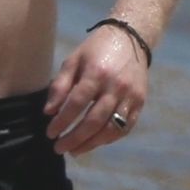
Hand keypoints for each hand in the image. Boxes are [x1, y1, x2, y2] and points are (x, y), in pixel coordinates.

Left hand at [44, 25, 148, 155]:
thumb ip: (60, 85)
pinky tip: (95, 142)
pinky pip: (125, 127)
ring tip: (75, 150)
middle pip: (94, 120)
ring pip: (111, 128)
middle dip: (74, 138)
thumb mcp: (73, 60)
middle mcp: (116, 86)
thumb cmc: (96, 50)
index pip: (76, 104)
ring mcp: (131, 96)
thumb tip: (49, 112)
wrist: (130, 38)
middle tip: (58, 148)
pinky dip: (109, 139)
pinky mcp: (140, 102)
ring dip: (91, 144)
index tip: (50, 133)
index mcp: (97, 73)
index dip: (62, 121)